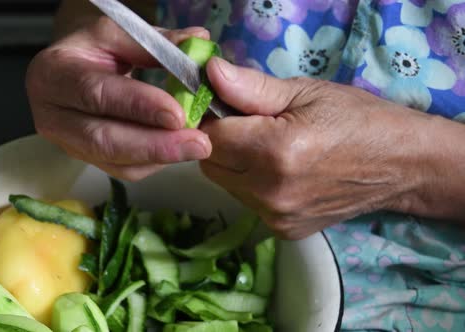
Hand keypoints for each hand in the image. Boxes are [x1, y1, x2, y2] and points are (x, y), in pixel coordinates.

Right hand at [26, 17, 211, 180]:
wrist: (71, 72)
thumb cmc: (93, 50)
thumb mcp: (118, 34)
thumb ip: (155, 42)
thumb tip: (198, 41)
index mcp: (53, 75)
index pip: (96, 94)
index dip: (138, 106)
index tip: (177, 114)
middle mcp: (52, 116)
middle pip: (103, 139)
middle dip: (155, 144)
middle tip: (199, 143)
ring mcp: (67, 143)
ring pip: (115, 161)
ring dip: (160, 157)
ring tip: (197, 146)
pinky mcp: (86, 159)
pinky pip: (123, 170)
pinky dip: (155, 162)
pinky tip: (179, 149)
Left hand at [199, 58, 428, 239]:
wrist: (401, 165)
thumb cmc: (357, 119)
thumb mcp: (306, 92)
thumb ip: (252, 88)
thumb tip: (210, 74)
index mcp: (274, 151)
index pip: (208, 136)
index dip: (213, 117)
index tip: (230, 107)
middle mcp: (270, 191)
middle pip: (211, 163)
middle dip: (220, 142)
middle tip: (251, 125)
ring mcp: (276, 216)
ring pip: (226, 184)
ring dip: (234, 164)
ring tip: (270, 148)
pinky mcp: (284, 231)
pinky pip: (247, 202)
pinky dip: (252, 185)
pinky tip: (282, 172)